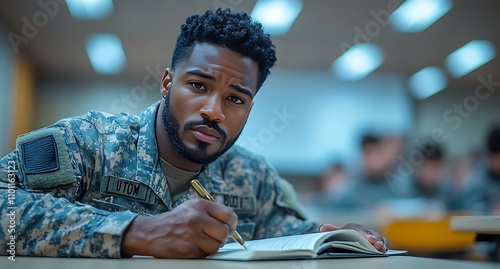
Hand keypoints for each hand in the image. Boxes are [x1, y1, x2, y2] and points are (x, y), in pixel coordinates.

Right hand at [121, 199, 237, 257]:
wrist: (150, 232)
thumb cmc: (174, 220)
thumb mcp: (191, 207)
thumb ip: (211, 211)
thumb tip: (231, 221)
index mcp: (200, 205)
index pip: (228, 214)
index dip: (232, 223)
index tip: (230, 227)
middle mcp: (196, 218)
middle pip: (225, 231)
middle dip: (222, 236)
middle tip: (215, 236)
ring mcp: (192, 235)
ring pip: (216, 245)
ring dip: (212, 246)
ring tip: (202, 241)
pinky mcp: (188, 250)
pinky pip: (205, 254)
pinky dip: (202, 253)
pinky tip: (193, 246)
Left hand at [319, 223, 387, 252]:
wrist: (349, 238)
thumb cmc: (344, 235)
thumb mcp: (337, 233)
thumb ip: (332, 231)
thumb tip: (323, 227)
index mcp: (353, 228)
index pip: (359, 230)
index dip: (365, 234)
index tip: (370, 239)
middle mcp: (364, 231)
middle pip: (371, 233)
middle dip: (375, 239)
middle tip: (377, 244)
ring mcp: (372, 236)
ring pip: (378, 237)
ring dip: (381, 242)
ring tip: (381, 248)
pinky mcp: (378, 242)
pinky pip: (383, 242)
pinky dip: (384, 245)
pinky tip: (384, 250)